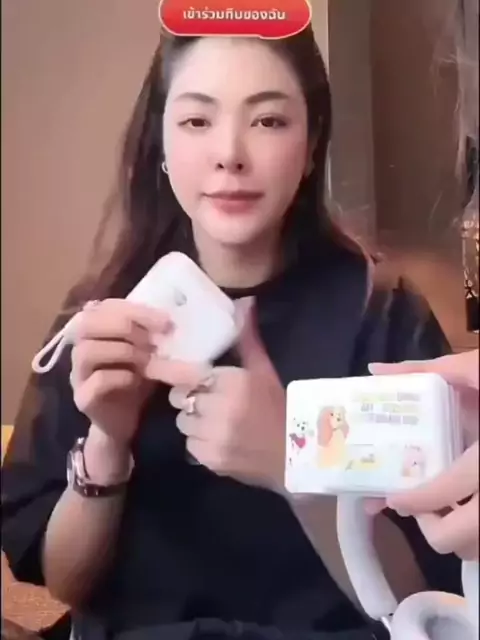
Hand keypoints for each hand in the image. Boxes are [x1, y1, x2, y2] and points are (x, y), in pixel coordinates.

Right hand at [71, 299, 210, 445]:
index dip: (135, 310)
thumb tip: (174, 321)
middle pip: (87, 323)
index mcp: (95, 331)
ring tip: (146, 360)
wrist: (126, 422)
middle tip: (153, 340)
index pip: (106, 306)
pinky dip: (119, 377)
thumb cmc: (136, 381)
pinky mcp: (83, 398)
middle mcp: (80, 348)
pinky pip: (95, 381)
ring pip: (87, 351)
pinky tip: (136, 380)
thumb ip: (153, 335)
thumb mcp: (148, 353)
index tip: (165, 321)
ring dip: (123, 351)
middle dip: (125, 326)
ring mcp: (78, 374)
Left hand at [168, 299, 286, 492]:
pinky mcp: (210, 459)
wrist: (297, 454)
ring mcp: (213, 436)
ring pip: (182, 422)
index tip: (151, 366)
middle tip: (208, 398)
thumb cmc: (278, 406)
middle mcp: (218, 409)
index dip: (165, 370)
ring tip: (215, 421)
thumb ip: (247, 339)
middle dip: (190, 396)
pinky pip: (190, 444)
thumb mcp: (263, 370)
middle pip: (179, 397)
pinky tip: (220, 440)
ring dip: (194, 420)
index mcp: (231, 382)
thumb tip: (246, 302)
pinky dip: (200, 442)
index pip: (185, 373)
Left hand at [364, 350, 478, 559]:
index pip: (443, 491)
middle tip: (422, 505)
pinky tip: (475, 504)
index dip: (412, 501)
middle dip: (430, 529)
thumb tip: (377, 370)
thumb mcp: (478, 367)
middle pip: (459, 540)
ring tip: (448, 506)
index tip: (393, 499)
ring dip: (459, 536)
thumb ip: (429, 370)